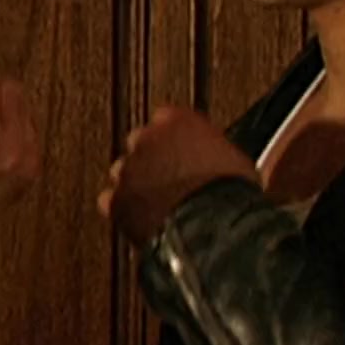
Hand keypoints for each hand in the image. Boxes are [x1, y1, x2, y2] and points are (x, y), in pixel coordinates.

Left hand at [99, 106, 256, 246]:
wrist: (214, 224)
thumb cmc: (231, 192)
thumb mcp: (234, 159)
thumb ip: (213, 151)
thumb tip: (219, 163)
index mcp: (176, 120)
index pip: (165, 120)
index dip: (173, 140)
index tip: (180, 153)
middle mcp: (146, 138)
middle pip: (139, 144)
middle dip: (150, 160)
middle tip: (169, 180)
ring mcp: (128, 169)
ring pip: (124, 173)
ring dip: (136, 184)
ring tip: (158, 204)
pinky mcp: (116, 199)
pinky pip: (111, 201)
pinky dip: (122, 210)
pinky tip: (141, 220)